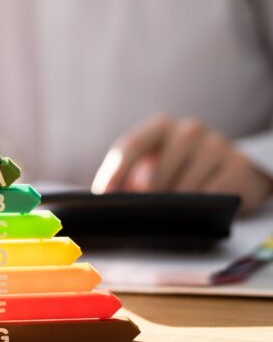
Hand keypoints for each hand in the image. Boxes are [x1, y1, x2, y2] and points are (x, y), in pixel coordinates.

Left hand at [91, 115, 272, 213]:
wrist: (232, 171)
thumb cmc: (179, 171)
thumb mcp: (153, 166)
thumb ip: (128, 178)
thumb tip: (106, 201)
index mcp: (160, 126)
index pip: (130, 146)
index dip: (114, 173)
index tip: (103, 196)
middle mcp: (189, 129)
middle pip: (153, 172)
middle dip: (142, 198)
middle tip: (140, 214)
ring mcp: (216, 145)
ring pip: (181, 188)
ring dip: (171, 208)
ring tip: (170, 215)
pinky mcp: (237, 165)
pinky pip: (209, 197)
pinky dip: (199, 210)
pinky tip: (196, 214)